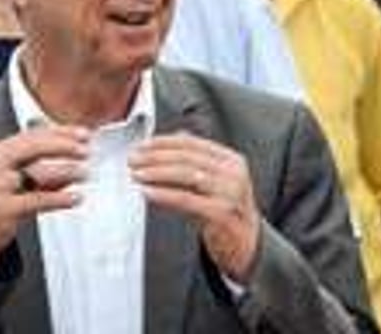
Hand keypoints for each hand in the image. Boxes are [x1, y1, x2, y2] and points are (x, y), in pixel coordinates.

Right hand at [0, 125, 89, 266]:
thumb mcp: (9, 172)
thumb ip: (36, 158)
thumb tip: (66, 144)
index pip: (32, 135)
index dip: (60, 132)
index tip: (83, 134)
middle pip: (34, 147)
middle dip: (63, 145)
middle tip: (85, 149)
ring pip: (37, 173)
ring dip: (66, 172)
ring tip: (85, 173)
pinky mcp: (3, 209)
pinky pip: (37, 200)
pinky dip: (59, 198)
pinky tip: (74, 197)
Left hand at [129, 132, 259, 281]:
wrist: (247, 244)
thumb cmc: (226, 210)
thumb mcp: (216, 180)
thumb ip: (198, 159)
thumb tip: (173, 137)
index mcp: (231, 159)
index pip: (192, 143)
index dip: (164, 142)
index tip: (142, 145)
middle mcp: (233, 172)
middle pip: (187, 157)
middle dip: (155, 156)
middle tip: (133, 159)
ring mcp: (229, 193)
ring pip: (186, 175)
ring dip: (157, 172)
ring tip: (137, 174)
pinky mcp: (222, 214)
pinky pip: (187, 200)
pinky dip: (164, 194)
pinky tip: (147, 193)